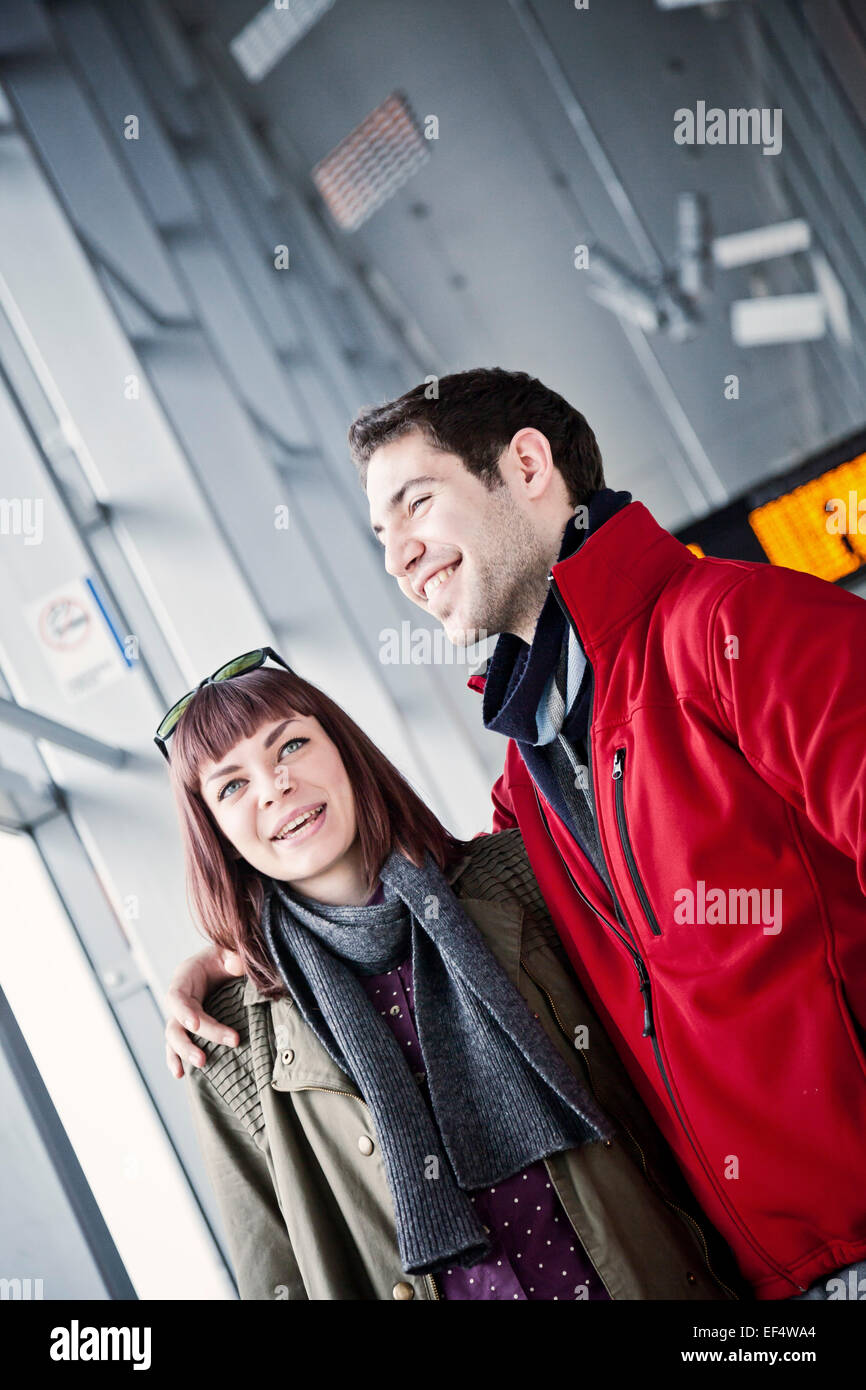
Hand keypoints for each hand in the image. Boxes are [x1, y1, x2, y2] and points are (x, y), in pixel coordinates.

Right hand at [164, 946, 243, 1077]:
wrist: (227, 961)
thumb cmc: (227, 955)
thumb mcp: (230, 950)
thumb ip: (234, 956)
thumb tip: (236, 965)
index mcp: (186, 976)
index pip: (177, 996)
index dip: (183, 1012)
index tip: (196, 1025)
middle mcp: (180, 997)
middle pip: (176, 1023)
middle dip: (188, 1042)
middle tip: (204, 1058)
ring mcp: (182, 1014)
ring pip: (174, 1037)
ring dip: (184, 1053)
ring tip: (200, 1065)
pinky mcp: (189, 1027)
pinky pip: (178, 1045)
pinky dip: (177, 1059)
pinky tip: (181, 1074)